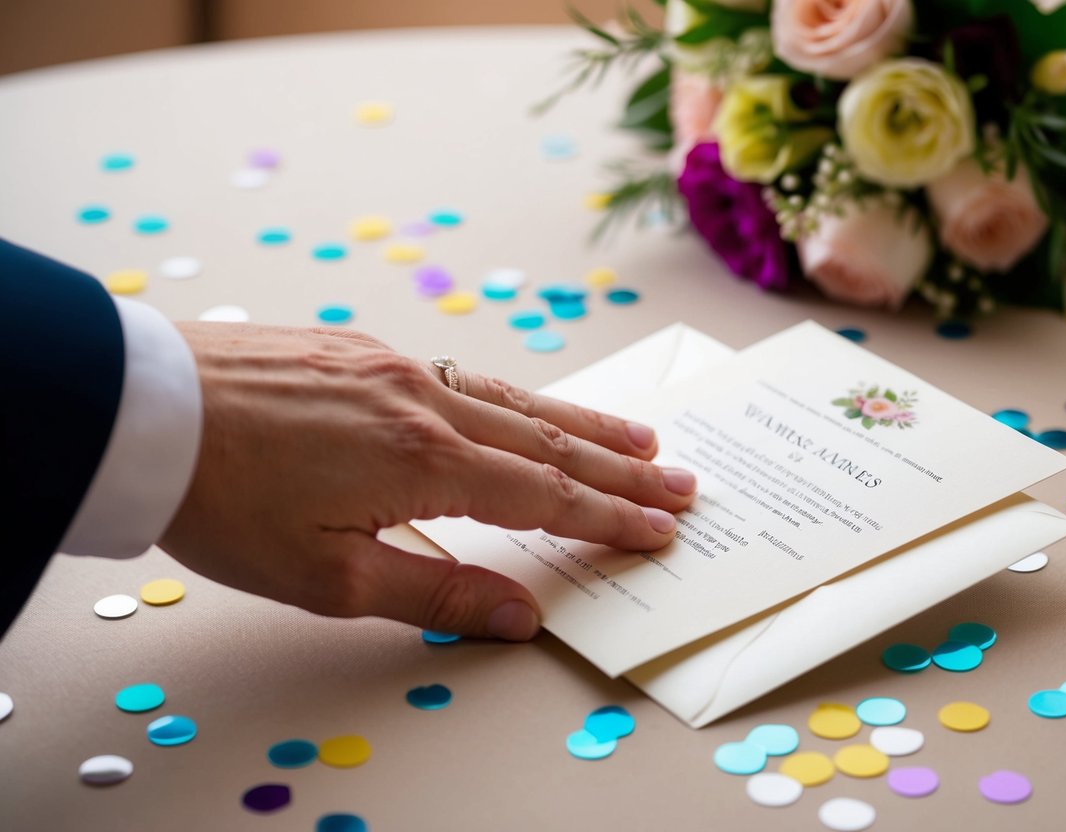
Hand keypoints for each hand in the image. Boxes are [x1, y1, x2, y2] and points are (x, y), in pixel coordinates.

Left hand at [160, 324, 696, 640]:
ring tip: (639, 437)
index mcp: (425, 462)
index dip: (607, 516)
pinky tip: (532, 406)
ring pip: (515, 398)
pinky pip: (468, 375)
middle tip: (681, 478)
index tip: (660, 527)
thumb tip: (520, 617)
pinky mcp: (368, 350)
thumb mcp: (326, 575)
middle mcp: (427, 403)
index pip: (543, 495)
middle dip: (620, 466)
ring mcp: (398, 367)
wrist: (145, 408)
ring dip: (583, 423)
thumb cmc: (226, 502)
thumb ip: (433, 592)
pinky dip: (519, 396)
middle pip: (547, 439)